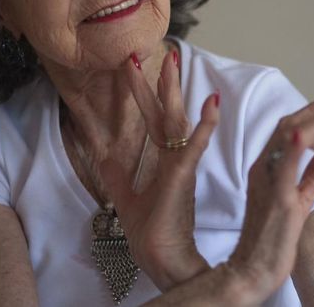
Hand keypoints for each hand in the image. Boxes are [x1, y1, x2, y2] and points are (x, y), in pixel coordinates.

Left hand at [99, 49, 218, 290]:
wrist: (162, 260)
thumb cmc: (152, 232)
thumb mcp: (125, 196)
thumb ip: (117, 174)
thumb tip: (101, 155)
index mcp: (164, 161)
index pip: (154, 120)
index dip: (144, 94)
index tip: (134, 68)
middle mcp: (175, 158)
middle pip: (167, 113)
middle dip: (160, 83)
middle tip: (158, 53)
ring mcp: (181, 166)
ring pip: (178, 122)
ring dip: (175, 92)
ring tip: (173, 63)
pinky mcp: (184, 178)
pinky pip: (195, 148)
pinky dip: (205, 127)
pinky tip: (211, 104)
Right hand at [227, 91, 313, 302]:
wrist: (250, 271)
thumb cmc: (271, 241)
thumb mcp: (299, 201)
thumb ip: (313, 176)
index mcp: (266, 168)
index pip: (290, 131)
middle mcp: (263, 168)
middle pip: (290, 125)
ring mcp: (268, 182)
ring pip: (290, 137)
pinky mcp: (278, 200)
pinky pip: (284, 168)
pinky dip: (295, 147)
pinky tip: (307, 134)